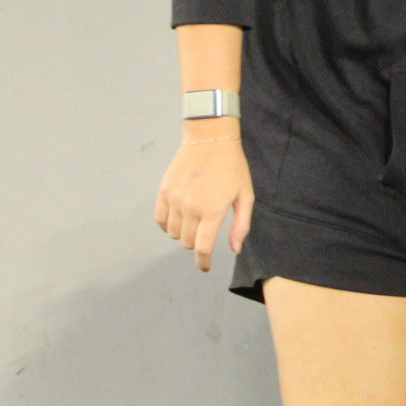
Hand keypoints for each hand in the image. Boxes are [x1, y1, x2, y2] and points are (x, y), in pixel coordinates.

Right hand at [154, 125, 253, 272]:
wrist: (210, 139)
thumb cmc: (232, 167)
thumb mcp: (245, 194)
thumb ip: (240, 224)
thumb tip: (234, 249)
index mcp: (212, 211)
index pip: (202, 248)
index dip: (203, 262)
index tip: (204, 267)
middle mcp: (190, 208)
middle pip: (187, 242)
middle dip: (196, 243)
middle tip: (205, 231)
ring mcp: (174, 200)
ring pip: (172, 233)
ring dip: (182, 233)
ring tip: (194, 220)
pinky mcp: (163, 192)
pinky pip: (159, 219)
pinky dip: (167, 224)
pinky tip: (178, 217)